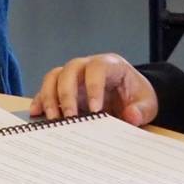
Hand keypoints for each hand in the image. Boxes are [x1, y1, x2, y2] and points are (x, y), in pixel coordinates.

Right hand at [31, 54, 158, 124]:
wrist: (129, 96)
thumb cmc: (136, 96)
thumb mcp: (147, 103)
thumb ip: (141, 110)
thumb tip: (131, 116)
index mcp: (110, 65)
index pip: (97, 68)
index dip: (94, 86)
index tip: (96, 109)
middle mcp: (87, 66)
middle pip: (70, 70)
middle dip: (67, 94)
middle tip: (70, 116)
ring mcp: (73, 76)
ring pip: (54, 77)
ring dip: (50, 96)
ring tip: (53, 118)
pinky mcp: (62, 88)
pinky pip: (46, 89)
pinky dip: (40, 100)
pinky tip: (37, 113)